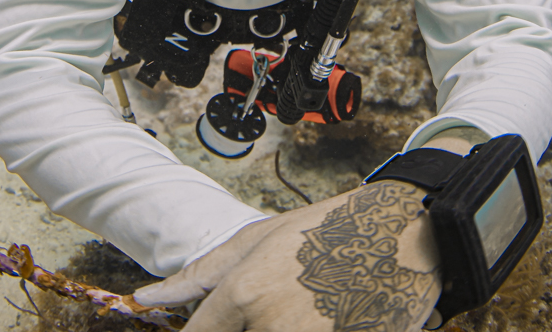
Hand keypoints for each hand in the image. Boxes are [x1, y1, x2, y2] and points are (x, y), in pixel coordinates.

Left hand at [132, 182, 439, 331]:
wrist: (406, 231)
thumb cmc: (327, 229)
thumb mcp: (257, 239)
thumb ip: (198, 275)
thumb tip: (145, 299)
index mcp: (245, 293)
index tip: (208, 329)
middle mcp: (274, 326)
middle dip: (241, 331)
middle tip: (268, 311)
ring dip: (274, 330)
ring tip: (300, 308)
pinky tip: (322, 316)